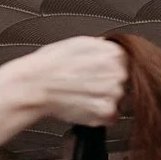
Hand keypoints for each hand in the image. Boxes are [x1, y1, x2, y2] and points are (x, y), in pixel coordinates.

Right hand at [0, 36, 126, 128]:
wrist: (36, 85)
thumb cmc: (51, 64)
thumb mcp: (79, 43)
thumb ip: (102, 48)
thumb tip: (109, 50)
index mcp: (114, 53)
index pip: (125, 63)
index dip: (108, 69)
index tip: (97, 72)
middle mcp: (119, 73)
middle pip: (123, 83)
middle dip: (107, 85)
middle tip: (86, 84)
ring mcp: (115, 95)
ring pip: (118, 100)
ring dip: (103, 100)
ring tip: (82, 94)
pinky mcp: (107, 114)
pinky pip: (110, 116)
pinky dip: (98, 114)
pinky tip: (83, 104)